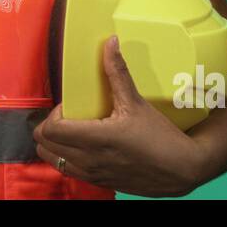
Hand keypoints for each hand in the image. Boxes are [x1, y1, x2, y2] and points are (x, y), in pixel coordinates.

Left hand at [33, 35, 213, 196]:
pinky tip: (84, 146)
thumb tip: (110, 43)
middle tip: (69, 116)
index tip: (70, 105)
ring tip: (74, 130)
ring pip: (53, 161)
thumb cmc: (161, 137)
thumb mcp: (136, 102)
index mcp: (95, 139)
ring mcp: (92, 174)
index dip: (54, 114)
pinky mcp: (99, 182)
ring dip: (55, 144)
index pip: (50, 130)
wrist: (182, 168)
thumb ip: (118, 72)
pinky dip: (67, 157)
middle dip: (50, 127)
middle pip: (44, 146)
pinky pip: (69, 171)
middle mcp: (88, 160)